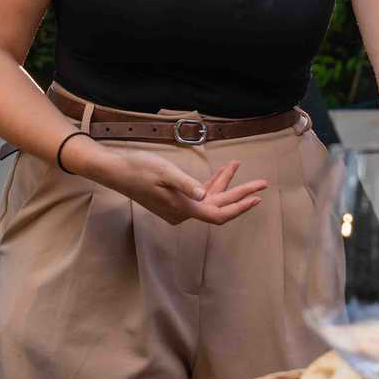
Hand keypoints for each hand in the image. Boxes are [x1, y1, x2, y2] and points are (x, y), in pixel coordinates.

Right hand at [85, 145, 268, 226]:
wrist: (116, 172)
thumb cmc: (139, 168)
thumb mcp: (165, 172)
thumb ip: (185, 184)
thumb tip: (203, 195)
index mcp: (183, 208)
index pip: (219, 213)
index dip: (240, 206)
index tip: (257, 197)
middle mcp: (183, 213)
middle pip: (218, 206)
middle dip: (240, 193)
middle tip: (262, 182)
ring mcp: (178, 209)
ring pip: (208, 199)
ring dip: (224, 183)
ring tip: (237, 165)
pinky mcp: (173, 201)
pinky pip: (198, 195)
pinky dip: (210, 184)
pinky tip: (221, 172)